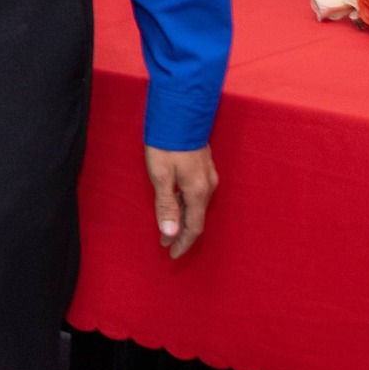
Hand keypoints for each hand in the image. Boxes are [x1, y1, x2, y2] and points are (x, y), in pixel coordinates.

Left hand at [145, 145, 216, 259]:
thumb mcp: (160, 176)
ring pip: (196, 206)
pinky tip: (174, 203)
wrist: (180, 114)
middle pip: (196, 218)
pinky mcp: (203, 167)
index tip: (171, 254)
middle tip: (165, 243)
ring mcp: (208, 176)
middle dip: (180, 233)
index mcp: (198, 192)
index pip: (193, 227)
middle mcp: (208, 187)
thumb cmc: (167, 145)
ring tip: (166, 227)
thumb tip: (170, 234)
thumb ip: (166, 205)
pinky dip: (185, 205)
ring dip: (182, 218)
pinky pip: (196, 194)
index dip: (182, 243)